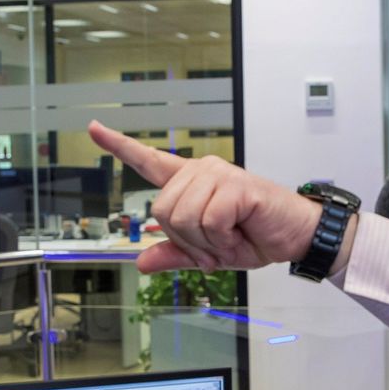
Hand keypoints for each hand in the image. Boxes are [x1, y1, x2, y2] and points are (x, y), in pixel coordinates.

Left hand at [88, 121, 326, 273]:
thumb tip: (141, 261)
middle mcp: (201, 171)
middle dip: (186, 242)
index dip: (119, 146)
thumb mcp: (208, 254)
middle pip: (162, 211)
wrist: (293, 237)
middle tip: (214, 248)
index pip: (149, 161)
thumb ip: (175, 254)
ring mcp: (218, 174)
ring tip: (229, 239)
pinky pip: (209, 220)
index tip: (94, 128)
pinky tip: (238, 235)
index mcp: (191, 184)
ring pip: (183, 218)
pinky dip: (223, 240)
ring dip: (207, 243)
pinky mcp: (236, 185)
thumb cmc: (255, 236)